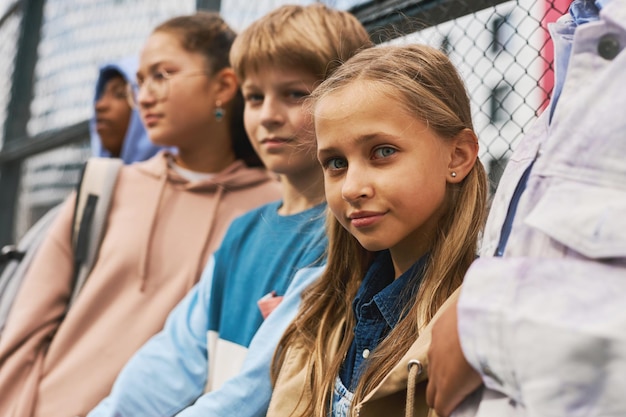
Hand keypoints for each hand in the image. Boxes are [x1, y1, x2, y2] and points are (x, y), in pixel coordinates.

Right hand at [426, 299, 481, 416]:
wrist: (486, 311)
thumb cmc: (492, 348)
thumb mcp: (493, 377)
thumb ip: (483, 389)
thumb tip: (490, 392)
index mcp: (449, 385)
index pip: (440, 409)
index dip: (449, 412)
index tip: (459, 410)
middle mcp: (437, 368)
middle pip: (431, 394)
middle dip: (442, 399)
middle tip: (459, 397)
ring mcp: (434, 347)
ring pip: (433, 368)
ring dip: (442, 374)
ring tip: (460, 370)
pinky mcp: (437, 329)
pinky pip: (436, 347)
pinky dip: (443, 352)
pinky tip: (459, 345)